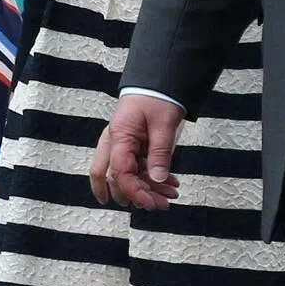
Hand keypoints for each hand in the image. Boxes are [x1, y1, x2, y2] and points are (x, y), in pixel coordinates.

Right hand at [90, 95, 182, 209]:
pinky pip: (139, 168)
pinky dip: (153, 178)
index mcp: (119, 136)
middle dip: (137, 196)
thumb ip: (160, 152)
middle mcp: (116, 142)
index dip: (134, 192)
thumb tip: (158, 179)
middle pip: (113, 178)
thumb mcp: (163, 124)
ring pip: (128, 176)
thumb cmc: (157, 96)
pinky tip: (170, 183)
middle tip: (160, 205)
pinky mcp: (134, 146)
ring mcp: (124, 145)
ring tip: (171, 195)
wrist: (158, 80)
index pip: (119, 173)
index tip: (152, 203)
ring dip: (148, 189)